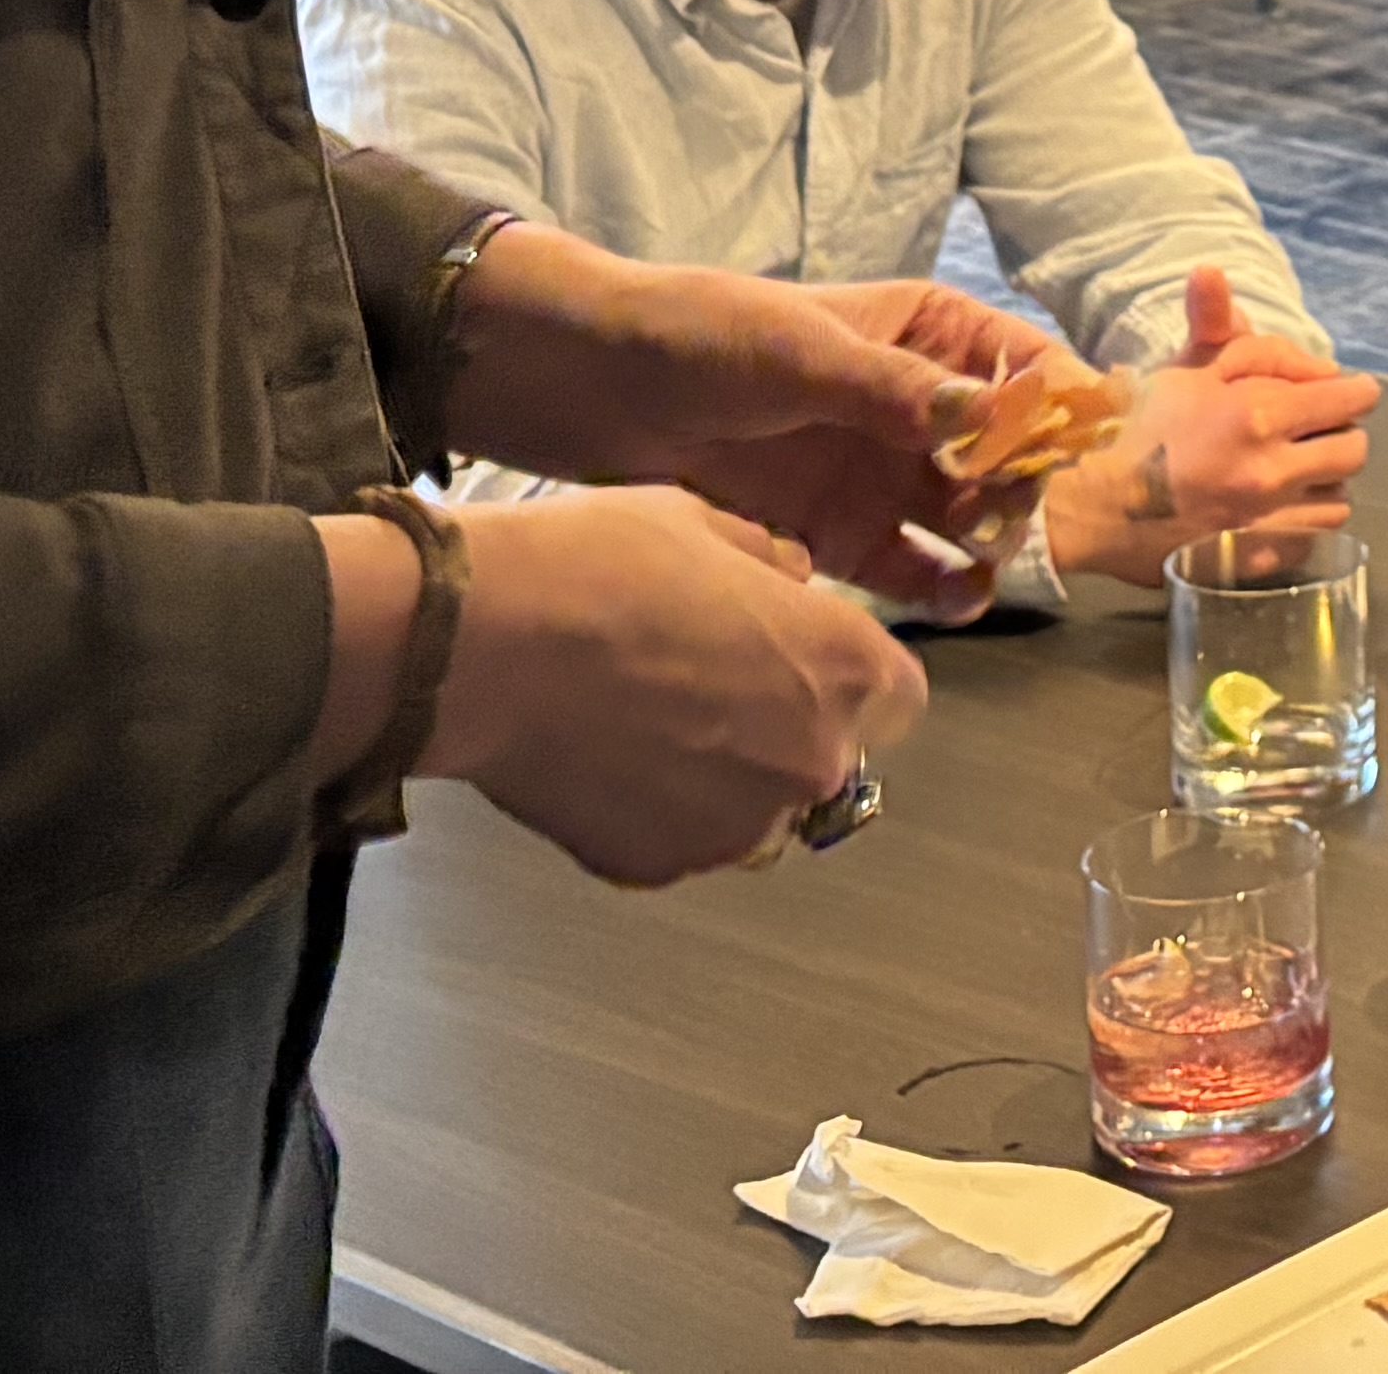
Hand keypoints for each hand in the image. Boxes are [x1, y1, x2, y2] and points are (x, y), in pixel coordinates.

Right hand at [427, 484, 930, 885]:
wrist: (488, 643)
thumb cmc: (594, 570)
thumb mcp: (703, 521)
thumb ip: (768, 562)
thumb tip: (787, 579)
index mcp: (839, 669)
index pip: (899, 697)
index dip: (851, 675)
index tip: (807, 659)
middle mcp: (808, 762)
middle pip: (829, 759)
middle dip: (784, 727)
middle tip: (707, 681)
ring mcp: (735, 828)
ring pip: (756, 810)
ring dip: (724, 776)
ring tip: (645, 718)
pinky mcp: (660, 867)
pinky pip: (681, 841)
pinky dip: (656, 811)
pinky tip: (606, 755)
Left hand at [443, 233, 1042, 609]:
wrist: (594, 391)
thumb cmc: (702, 340)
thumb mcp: (802, 354)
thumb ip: (894, 391)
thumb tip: (987, 416)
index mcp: (920, 331)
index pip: (1019, 363)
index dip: (1055, 405)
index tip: (1074, 449)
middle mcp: (913, 405)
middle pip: (1006, 451)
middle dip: (1023, 485)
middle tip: (1008, 518)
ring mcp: (879, 472)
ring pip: (967, 514)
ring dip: (990, 539)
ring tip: (985, 564)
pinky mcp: (840, 533)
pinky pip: (913, 567)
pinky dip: (943, 586)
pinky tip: (956, 601)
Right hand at [1044, 266, 1381, 588]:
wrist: (1089, 505)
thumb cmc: (1136, 428)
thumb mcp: (1184, 366)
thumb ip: (1225, 328)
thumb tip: (1220, 275)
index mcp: (1256, 414)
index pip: (1345, 401)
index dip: (1357, 393)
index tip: (1355, 392)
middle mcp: (1270, 471)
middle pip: (1353, 453)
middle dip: (1344, 435)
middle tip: (1322, 432)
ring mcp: (1264, 522)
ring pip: (1339, 501)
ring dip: (1326, 482)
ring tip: (1299, 473)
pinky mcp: (1254, 559)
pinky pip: (1312, 540)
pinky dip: (1307, 522)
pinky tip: (1281, 509)